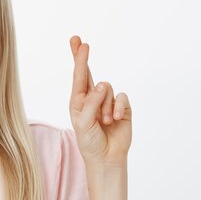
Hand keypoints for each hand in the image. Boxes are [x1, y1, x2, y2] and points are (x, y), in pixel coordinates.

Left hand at [68, 36, 131, 167]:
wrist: (106, 157)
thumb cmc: (90, 141)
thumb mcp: (83, 122)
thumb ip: (91, 102)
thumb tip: (103, 84)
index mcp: (78, 101)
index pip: (78, 76)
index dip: (78, 59)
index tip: (77, 42)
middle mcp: (92, 98)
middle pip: (89, 73)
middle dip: (83, 57)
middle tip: (81, 42)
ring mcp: (108, 102)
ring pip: (108, 89)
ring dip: (106, 106)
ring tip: (104, 121)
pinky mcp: (123, 107)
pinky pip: (122, 98)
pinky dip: (118, 108)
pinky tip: (115, 119)